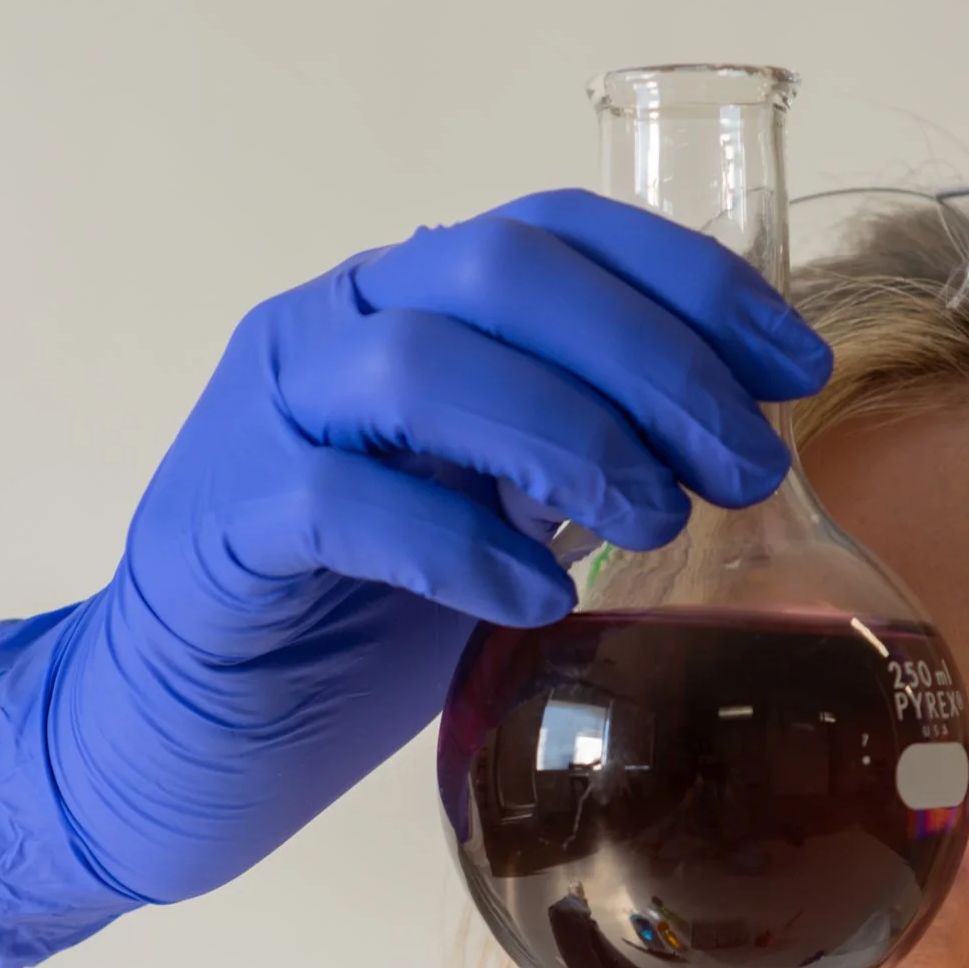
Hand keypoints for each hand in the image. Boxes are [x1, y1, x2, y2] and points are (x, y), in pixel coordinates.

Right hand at [0, 191, 829, 967]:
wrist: (174, 736)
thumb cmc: (347, 621)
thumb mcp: (490, 516)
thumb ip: (574, 462)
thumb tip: (736, 449)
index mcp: (406, 306)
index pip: (557, 231)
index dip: (689, 281)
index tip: (794, 368)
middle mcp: (333, 332)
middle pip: (503, 273)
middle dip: (652, 359)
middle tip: (741, 468)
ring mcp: (265, 419)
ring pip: (423, 365)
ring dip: (568, 436)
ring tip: (652, 524)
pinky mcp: (220, 528)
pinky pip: (341, 503)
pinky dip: (458, 545)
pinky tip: (538, 599)